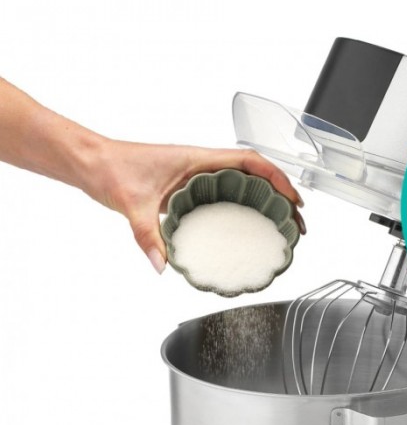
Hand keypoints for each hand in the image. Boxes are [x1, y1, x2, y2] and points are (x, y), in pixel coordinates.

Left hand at [85, 141, 304, 272]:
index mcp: (198, 159)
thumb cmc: (112, 169)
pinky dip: (246, 203)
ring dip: (267, 197)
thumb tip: (162, 265)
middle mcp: (203, 163)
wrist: (93, 162)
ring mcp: (199, 173)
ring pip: (245, 180)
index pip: (250, 160)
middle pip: (256, 172)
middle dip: (281, 193)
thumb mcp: (132, 206)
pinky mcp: (192, 184)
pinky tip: (248, 223)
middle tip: (295, 219)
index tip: (293, 198)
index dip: (277, 178)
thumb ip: (148, 237)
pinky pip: (228, 190)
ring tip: (282, 222)